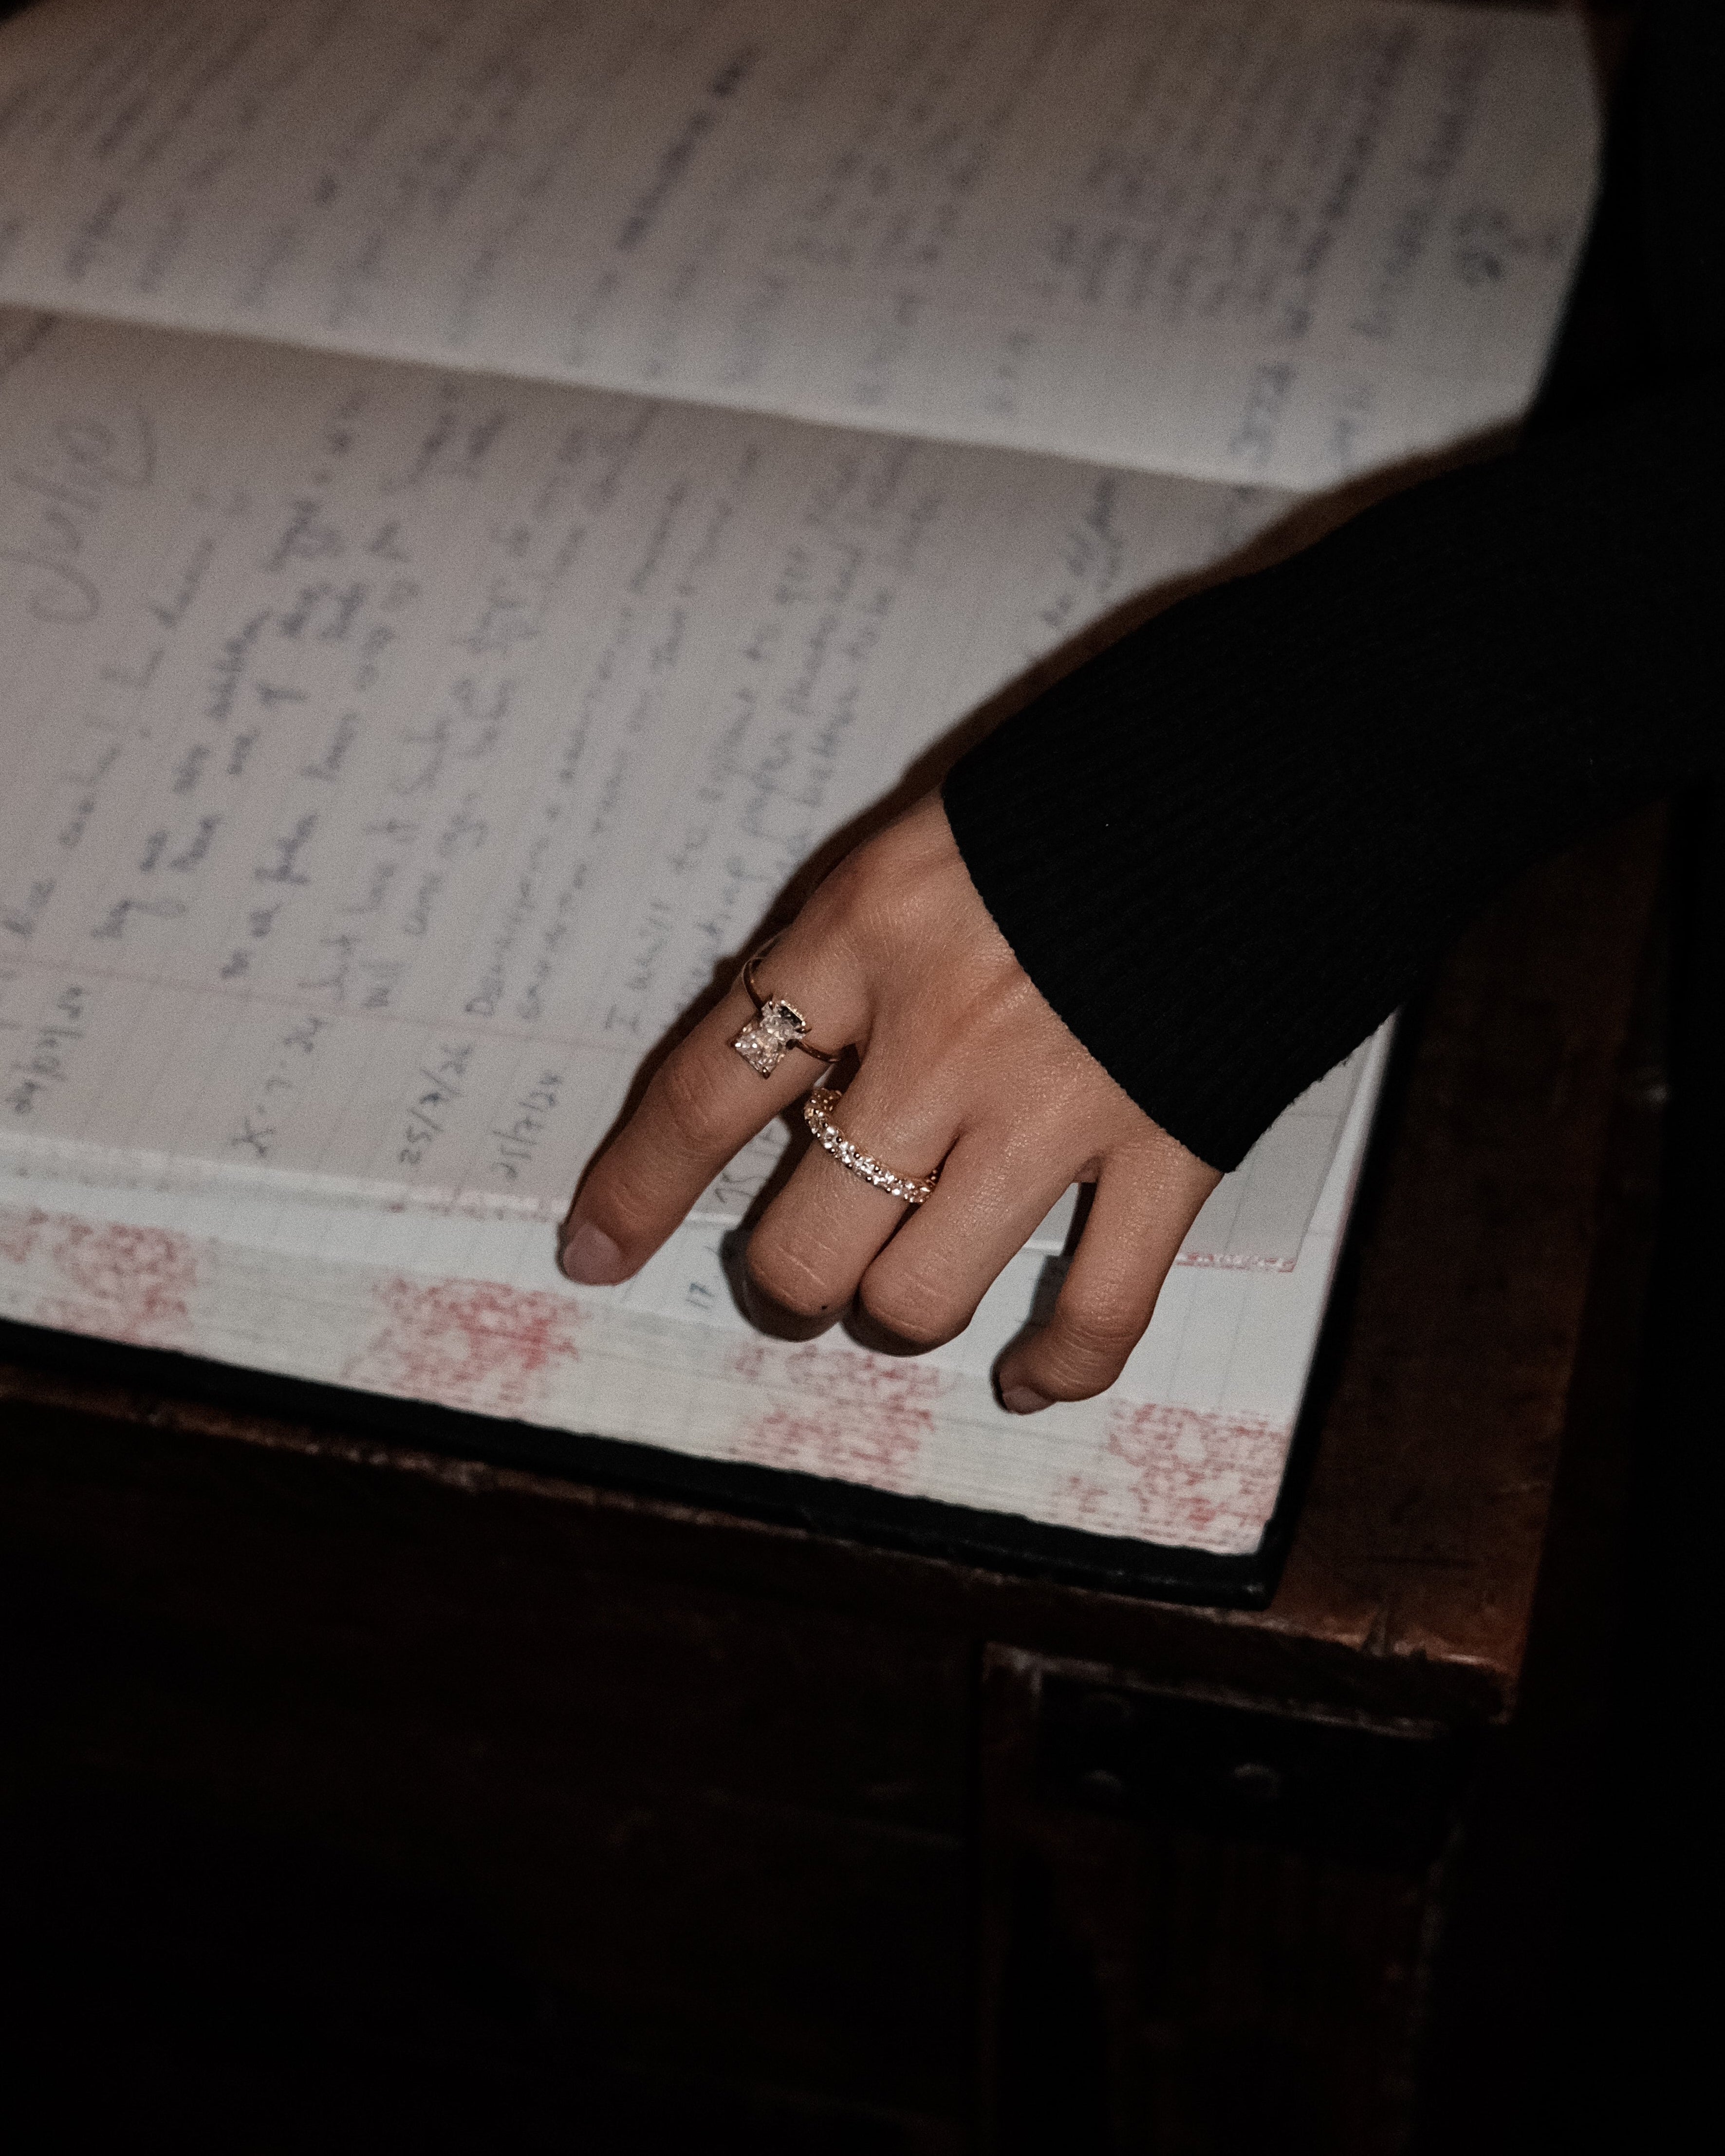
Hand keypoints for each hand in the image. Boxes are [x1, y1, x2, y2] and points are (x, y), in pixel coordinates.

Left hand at [560, 794, 1218, 1409]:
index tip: (594, 1252)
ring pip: (920, 1297)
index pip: (706, 1091)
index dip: (637, 1189)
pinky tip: (1029, 1378)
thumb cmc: (1087, 784)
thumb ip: (848, 958)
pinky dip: (1057, 1368)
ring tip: (913, 1293)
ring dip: (900, 1315)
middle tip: (806, 1269)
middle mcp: (940, 1036)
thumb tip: (792, 1070)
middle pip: (808, 1239)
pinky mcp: (1172, 1147)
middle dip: (791, 1280)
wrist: (1280, 757)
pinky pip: (1095, 1312)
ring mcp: (1058, 1104)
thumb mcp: (922, 840)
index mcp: (863, 935)